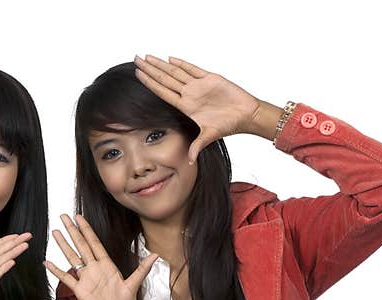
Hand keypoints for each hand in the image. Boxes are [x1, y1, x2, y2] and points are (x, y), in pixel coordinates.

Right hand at [44, 214, 157, 299]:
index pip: (95, 243)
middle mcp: (95, 270)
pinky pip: (66, 278)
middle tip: (63, 216)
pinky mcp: (80, 291)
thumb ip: (142, 269)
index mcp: (108, 266)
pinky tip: (47, 262)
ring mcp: (86, 280)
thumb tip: (156, 255)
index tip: (79, 217)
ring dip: (64, 245)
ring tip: (55, 232)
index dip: (87, 230)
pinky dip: (56, 271)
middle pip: (81, 246)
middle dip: (73, 231)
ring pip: (72, 258)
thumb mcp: (134, 285)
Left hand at [134, 54, 261, 161]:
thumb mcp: (210, 136)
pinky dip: (182, 63)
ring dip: (161, 64)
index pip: (163, 92)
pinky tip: (170, 59)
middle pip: (165, 79)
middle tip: (136, 59)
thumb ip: (198, 146)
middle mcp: (189, 94)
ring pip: (176, 71)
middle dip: (150, 69)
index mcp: (186, 106)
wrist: (246, 115)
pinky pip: (193, 69)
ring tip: (147, 56)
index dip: (150, 83)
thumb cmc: (229, 125)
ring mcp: (199, 85)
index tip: (138, 75)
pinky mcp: (210, 78)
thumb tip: (190, 162)